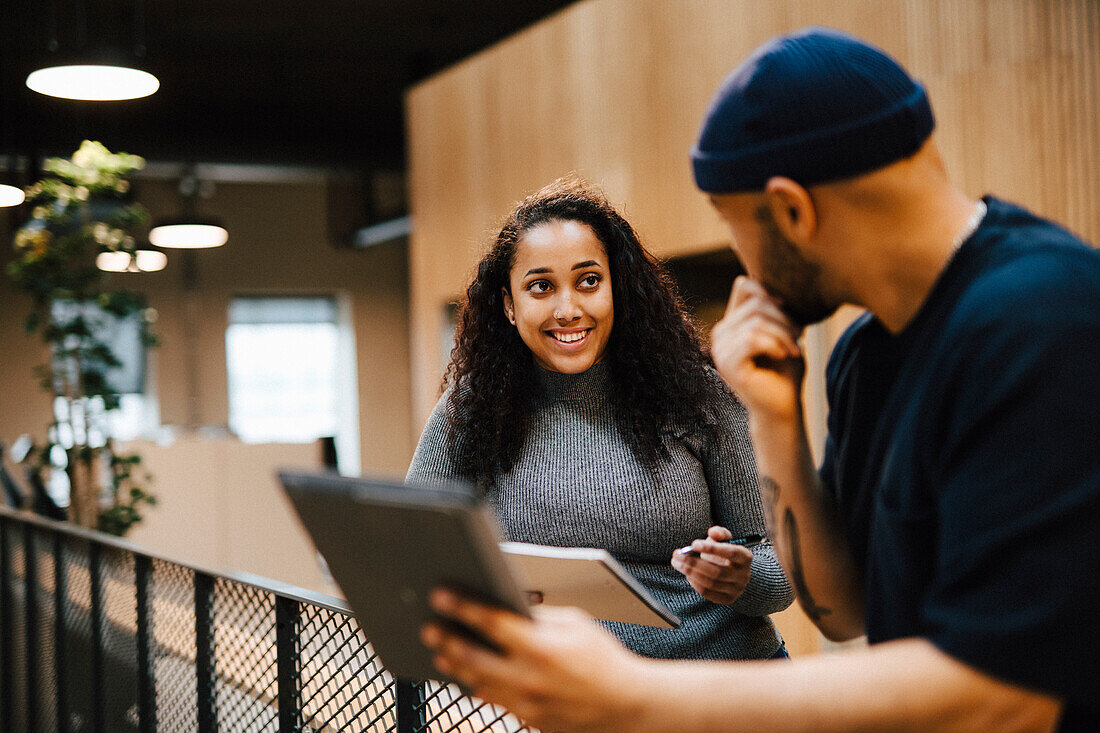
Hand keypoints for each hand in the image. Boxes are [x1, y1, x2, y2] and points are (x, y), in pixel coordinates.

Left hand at [421, 589, 648, 731]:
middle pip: (473, 657)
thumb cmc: (603, 658)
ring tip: (440, 651)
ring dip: (456, 665)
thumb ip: (539, 616)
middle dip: (447, 639)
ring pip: (477, 682)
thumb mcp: (575, 623)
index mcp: (543, 646)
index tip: (441, 594)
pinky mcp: (527, 719)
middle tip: (429, 627)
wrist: (624, 704)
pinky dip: (478, 685)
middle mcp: (529, 677)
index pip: (492, 621)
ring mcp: (526, 703)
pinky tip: (467, 674)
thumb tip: (509, 607)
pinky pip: (494, 701)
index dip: (463, 606)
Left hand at [671, 525, 752, 603]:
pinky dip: (694, 583)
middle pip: (717, 571)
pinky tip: (687, 574)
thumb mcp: (722, 539)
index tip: (693, 544)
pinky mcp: (728, 599)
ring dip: (690, 572)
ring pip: (711, 583)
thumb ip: (718, 532)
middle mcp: (744, 575)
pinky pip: (708, 593)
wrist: (730, 570)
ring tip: (677, 563)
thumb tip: (714, 533)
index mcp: (745, 557)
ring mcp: (737, 589)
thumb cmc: (722, 551)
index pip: (730, 553)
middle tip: (677, 555)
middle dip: (694, 563)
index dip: (712, 549)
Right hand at [710, 276, 804, 420]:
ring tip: (794, 348)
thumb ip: (774, 309)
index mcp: (731, 324)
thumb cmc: (785, 370)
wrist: (783, 407)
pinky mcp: (728, 365)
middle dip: (784, 317)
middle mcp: (720, 334)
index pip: (744, 285)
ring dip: (783, 333)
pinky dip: (775, 344)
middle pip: (755, 303)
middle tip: (798, 337)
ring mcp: (721, 350)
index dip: (769, 292)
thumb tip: (773, 286)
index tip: (789, 313)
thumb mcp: (783, 332)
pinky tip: (785, 354)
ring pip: (755, 321)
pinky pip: (752, 339)